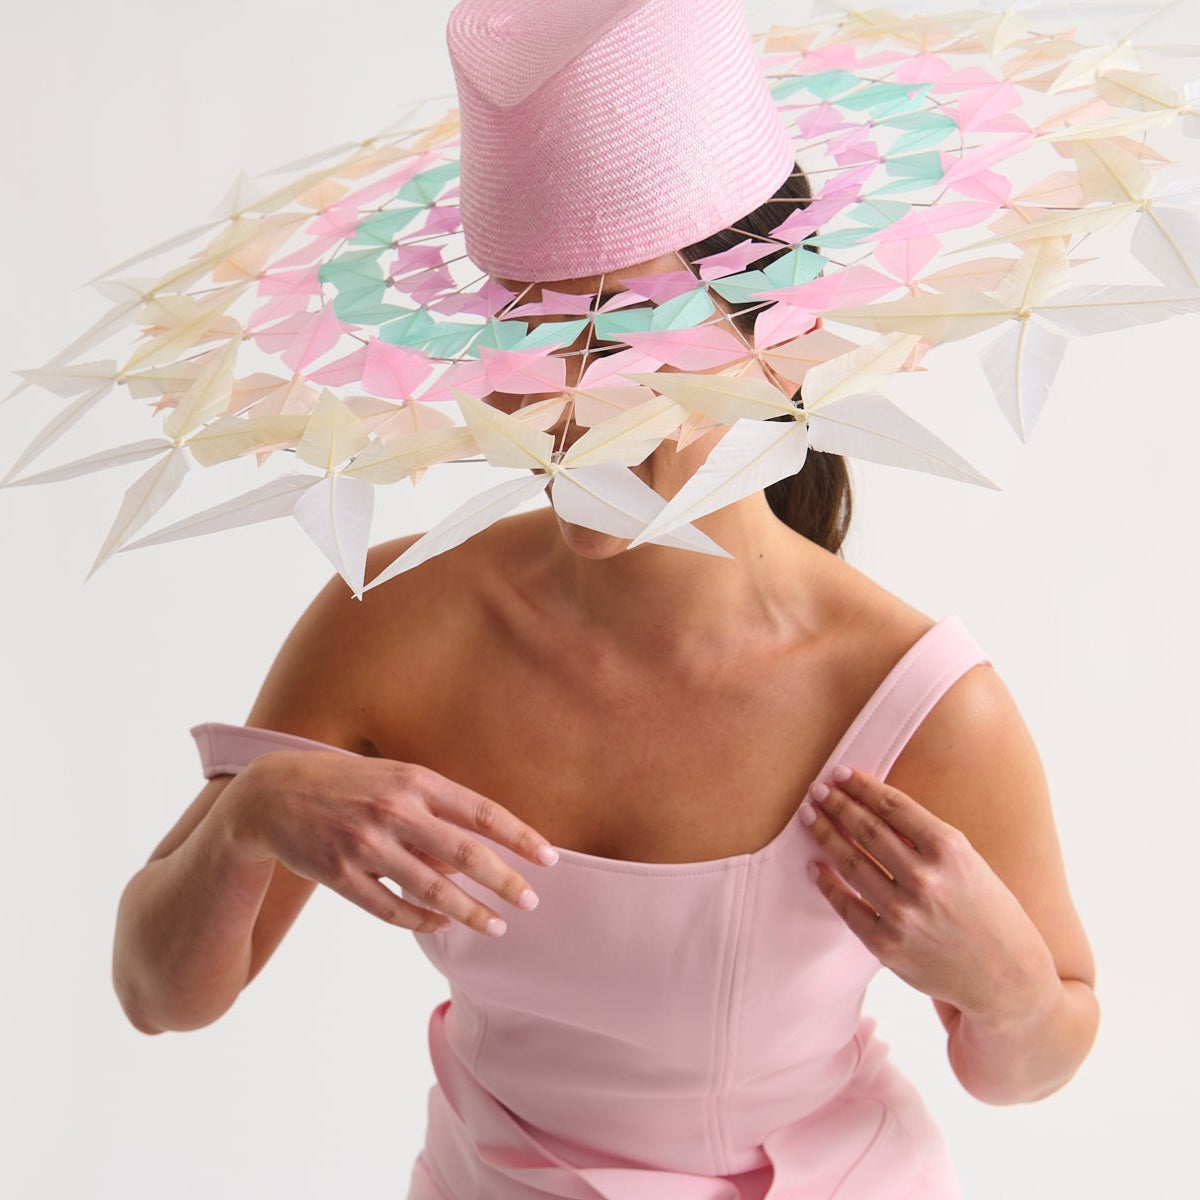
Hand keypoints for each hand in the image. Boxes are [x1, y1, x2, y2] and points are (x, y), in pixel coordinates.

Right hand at [223, 750, 557, 938]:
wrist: (272, 794)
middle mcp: (393, 810)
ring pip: (431, 890)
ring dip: (469, 912)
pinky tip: (441, 925)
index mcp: (414, 780)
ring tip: (495, 926)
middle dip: (504, 881)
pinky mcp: (340, 875)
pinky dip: (421, 921)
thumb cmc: (348, 784)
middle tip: (530, 902)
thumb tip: (473, 857)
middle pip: (464, 854)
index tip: (549, 858)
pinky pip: (391, 909)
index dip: (519, 837)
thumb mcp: (394, 779)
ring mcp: (365, 845)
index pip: (481, 811)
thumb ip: (435, 810)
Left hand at [799, 766, 1058, 1022]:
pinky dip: (826, 883)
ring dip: (824, 835)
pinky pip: (846, 906)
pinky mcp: (887, 944)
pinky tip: (814, 866)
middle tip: (817, 790)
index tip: (840, 773)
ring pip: (850, 863)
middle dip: (836, 805)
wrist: (1006, 978)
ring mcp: (904, 913)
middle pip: (866, 830)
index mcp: (949, 850)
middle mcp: (925, 879)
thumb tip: (873, 807)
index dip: (861, 786)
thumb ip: (925, 839)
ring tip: (809, 818)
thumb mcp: (969, 863)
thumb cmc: (987, 911)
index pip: (892, 806)